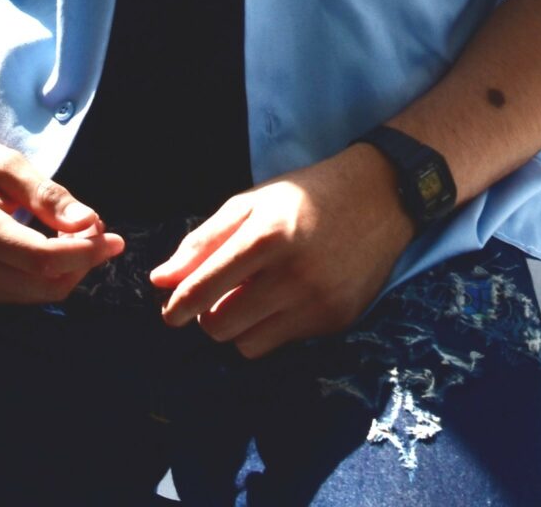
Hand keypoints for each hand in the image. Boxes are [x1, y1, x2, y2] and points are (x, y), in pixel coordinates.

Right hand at [0, 135, 123, 304]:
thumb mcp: (7, 165)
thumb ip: (48, 196)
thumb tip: (90, 224)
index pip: (42, 259)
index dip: (85, 253)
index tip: (115, 238)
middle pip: (43, 287)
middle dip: (81, 263)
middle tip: (98, 229)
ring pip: (34, 298)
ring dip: (66, 272)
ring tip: (75, 234)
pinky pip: (18, 297)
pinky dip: (45, 277)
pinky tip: (52, 247)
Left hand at [151, 145, 413, 356]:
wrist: (380, 196)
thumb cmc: (306, 196)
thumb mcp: (252, 203)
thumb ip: (204, 240)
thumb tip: (161, 280)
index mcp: (267, 235)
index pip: (204, 288)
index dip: (178, 306)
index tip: (170, 311)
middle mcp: (293, 274)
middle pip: (220, 327)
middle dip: (209, 315)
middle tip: (220, 295)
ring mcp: (317, 302)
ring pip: (248, 345)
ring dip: (241, 325)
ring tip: (256, 295)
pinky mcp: (335, 321)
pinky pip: (283, 343)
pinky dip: (275, 325)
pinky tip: (289, 296)